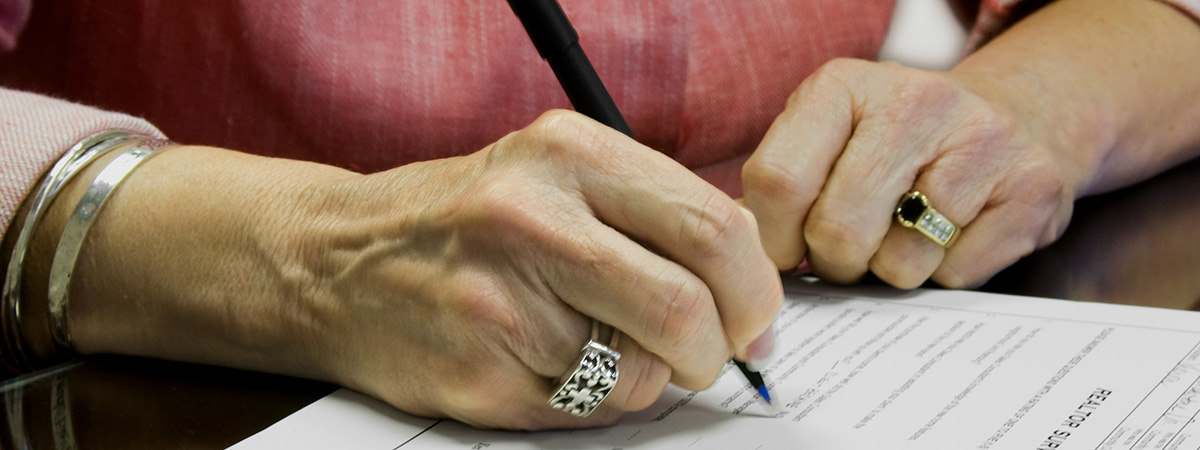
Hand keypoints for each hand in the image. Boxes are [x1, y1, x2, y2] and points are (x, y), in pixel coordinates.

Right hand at [285, 110, 781, 428]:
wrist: (335, 260)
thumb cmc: (462, 219)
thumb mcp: (552, 173)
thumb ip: (649, 210)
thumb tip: (746, 282)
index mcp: (568, 153)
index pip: (713, 227)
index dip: (753, 288)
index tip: (753, 316)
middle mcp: (533, 219)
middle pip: (687, 306)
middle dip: (716, 346)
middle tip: (708, 353)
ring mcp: (500, 302)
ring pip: (640, 371)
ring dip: (647, 376)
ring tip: (602, 347)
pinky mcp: (479, 373)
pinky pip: (588, 411)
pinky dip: (594, 399)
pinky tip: (553, 363)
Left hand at [742, 58, 1082, 288]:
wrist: (1016, 117)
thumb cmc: (896, 143)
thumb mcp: (828, 138)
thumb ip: (781, 187)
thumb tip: (742, 254)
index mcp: (842, 87)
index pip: (777, 182)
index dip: (774, 238)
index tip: (787, 249)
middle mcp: (913, 101)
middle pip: (837, 233)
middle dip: (835, 262)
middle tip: (849, 249)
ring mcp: (981, 141)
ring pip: (899, 263)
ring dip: (891, 270)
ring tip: (904, 231)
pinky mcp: (1032, 189)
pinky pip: (956, 275)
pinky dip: (943, 272)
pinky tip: (951, 232)